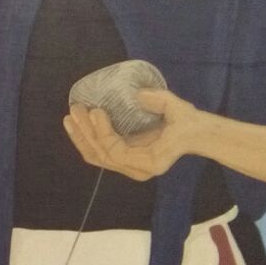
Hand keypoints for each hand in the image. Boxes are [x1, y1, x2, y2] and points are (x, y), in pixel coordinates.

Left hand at [64, 88, 208, 181]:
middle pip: (102, 156)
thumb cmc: (187, 122)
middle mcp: (138, 170)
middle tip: (76, 109)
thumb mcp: (179, 109)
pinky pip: (100, 153)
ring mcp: (129, 167)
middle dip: (85, 132)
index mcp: (151, 162)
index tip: (96, 110)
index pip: (117, 153)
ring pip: (97, 156)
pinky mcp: (124, 160)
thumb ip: (161, 101)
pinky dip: (85, 140)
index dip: (102, 133)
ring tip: (70, 117)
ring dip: (80, 137)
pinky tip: (75, 125)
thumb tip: (138, 95)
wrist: (195, 134)